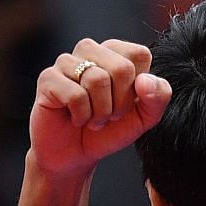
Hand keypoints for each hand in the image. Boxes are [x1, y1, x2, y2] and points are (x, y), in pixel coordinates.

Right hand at [29, 37, 171, 178]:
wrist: (76, 154)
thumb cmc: (109, 130)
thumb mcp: (144, 117)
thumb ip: (158, 97)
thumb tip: (146, 80)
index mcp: (116, 52)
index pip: (140, 54)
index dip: (139, 88)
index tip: (127, 103)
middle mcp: (90, 50)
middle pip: (121, 67)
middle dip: (121, 103)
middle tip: (110, 116)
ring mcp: (66, 62)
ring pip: (97, 79)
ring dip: (101, 111)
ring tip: (93, 119)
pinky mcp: (48, 78)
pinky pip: (75, 94)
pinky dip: (82, 115)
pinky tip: (76, 119)